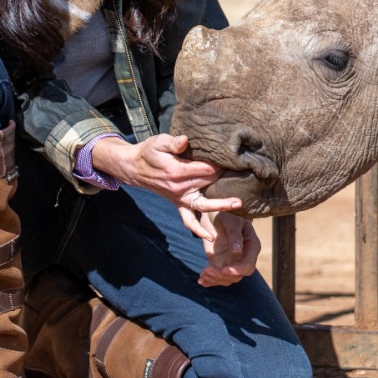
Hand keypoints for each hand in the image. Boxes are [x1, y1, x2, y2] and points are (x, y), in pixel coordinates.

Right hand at [91, 134, 242, 239]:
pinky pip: (188, 220)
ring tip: (238, 204)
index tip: (232, 158)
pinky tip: (211, 237)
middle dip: (225, 179)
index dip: (219, 164)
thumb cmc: (148, 152)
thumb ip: (172, 142)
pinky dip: (199, 230)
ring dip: (221, 206)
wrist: (135, 168)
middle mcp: (179, 188)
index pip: (205, 169)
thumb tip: (185, 141)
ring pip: (202, 205)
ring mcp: (179, 198)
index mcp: (176, 172)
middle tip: (243, 172)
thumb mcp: (158, 142)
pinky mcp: (179, 204)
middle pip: (208, 184)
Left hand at [192, 211, 261, 286]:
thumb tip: (237, 252)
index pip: (248, 266)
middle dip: (222, 276)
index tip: (223, 269)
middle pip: (237, 276)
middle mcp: (244, 257)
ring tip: (202, 274)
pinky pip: (218, 277)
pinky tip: (201, 281)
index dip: (238, 270)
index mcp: (251, 247)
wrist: (214, 215)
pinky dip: (209, 281)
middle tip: (207, 271)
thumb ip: (234, 235)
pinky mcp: (221, 263)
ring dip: (214, 279)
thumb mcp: (231, 222)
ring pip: (227, 279)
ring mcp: (232, 262)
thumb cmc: (226, 215)